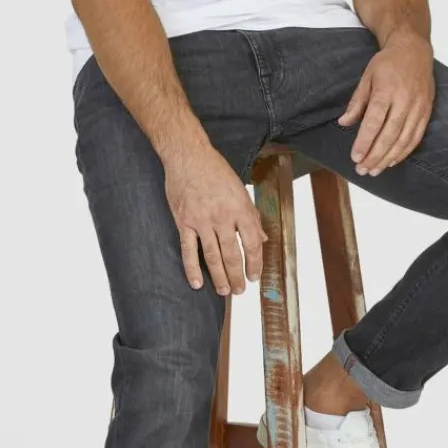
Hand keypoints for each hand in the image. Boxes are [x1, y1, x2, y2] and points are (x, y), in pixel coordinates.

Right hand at [163, 141, 268, 294]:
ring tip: (225, 291)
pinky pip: (188, 250)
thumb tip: (262, 237)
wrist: (188, 156)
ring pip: (212, 256)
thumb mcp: (240, 190)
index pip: (252, 243)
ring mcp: (202, 221)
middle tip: (240, 290)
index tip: (255, 275)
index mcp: (240, 209)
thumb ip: (251, 216)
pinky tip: (197, 283)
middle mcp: (223, 217)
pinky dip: (192, 269)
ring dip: (219, 277)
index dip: (255, 263)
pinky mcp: (184, 222)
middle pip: (232, 254)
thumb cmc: (215, 170)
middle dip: (237, 275)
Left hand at [338, 32, 435, 174]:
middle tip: (362, 169)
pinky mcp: (426, 112)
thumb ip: (356, 102)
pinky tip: (392, 161)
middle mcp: (404, 100)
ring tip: (375, 170)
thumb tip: (343, 123)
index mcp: (386, 90)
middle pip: (389, 134)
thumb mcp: (366, 77)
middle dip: (375, 155)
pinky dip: (404, 151)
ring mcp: (418, 107)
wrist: (414, 50)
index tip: (355, 157)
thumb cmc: (387, 64)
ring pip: (404, 139)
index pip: (374, 121)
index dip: (365, 141)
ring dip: (388, 158)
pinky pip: (416, 137)